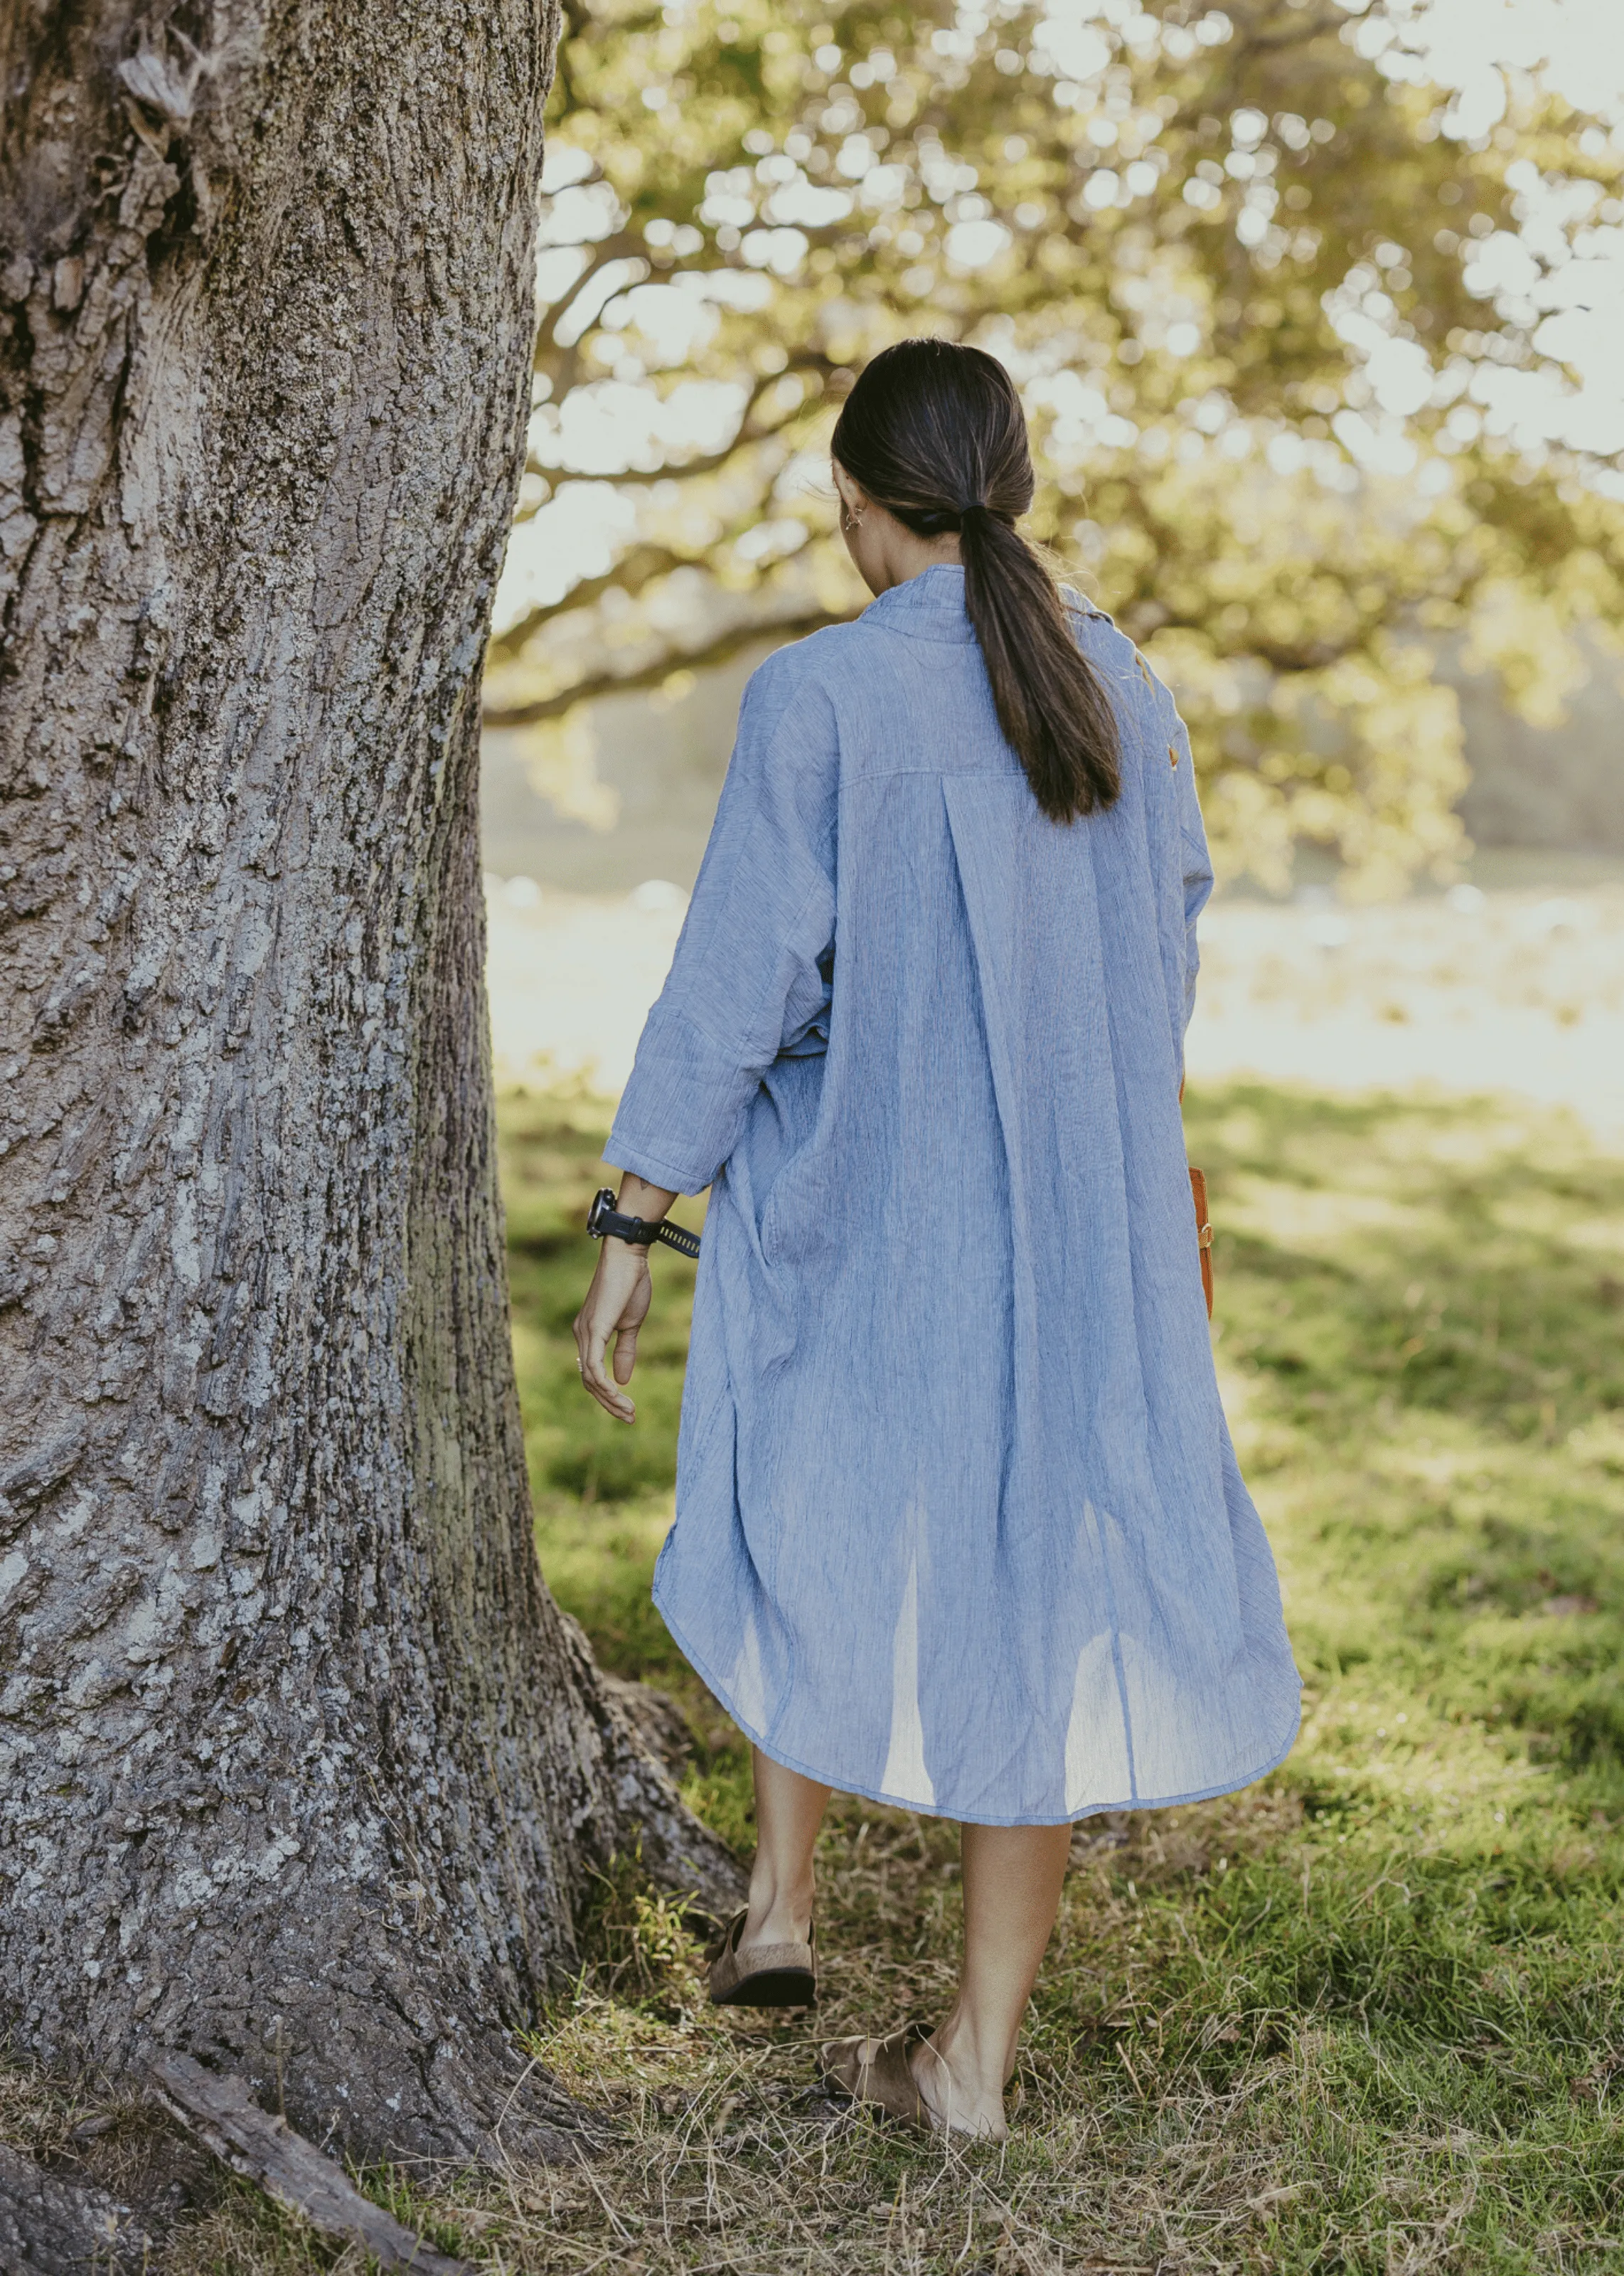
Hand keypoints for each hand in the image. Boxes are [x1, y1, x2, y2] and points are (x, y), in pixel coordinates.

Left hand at [573, 1240, 652, 1421]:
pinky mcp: (593, 1330)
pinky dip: (604, 1386)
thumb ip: (625, 1351)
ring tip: (629, 1412)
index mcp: (588, 1334)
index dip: (608, 1395)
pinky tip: (618, 1395)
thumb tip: (623, 1380)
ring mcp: (584, 1333)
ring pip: (590, 1379)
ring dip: (610, 1399)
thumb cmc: (630, 1284)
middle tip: (629, 1418)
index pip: (592, 1374)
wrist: (628, 1257)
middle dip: (609, 1403)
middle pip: (589, 1382)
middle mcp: (581, 1336)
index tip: (628, 1409)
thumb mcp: (630, 1324)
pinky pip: (593, 1367)